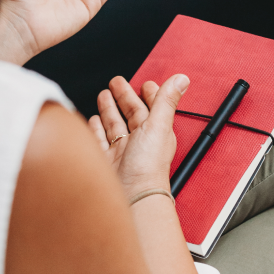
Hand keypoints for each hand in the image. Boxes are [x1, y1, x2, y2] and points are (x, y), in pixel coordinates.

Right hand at [88, 74, 189, 197]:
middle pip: (130, 112)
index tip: (146, 83)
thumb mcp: (159, 126)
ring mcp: (122, 150)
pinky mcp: (106, 160)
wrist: (132, 196)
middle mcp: (139, 140)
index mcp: (155, 131)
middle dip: (123, 97)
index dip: (149, 94)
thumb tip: (182, 78)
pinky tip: (91, 120)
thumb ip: (167, 100)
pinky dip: (95, 128)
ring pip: (114, 124)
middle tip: (115, 82)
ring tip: (103, 95)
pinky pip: (98, 139)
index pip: (152, 107)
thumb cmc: (148, 166)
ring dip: (108, 110)